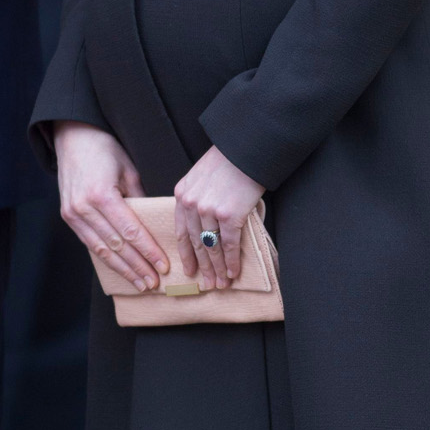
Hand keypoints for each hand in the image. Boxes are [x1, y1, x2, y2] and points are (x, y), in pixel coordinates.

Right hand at [54, 121, 168, 290]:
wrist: (72, 137)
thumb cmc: (105, 149)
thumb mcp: (128, 169)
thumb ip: (139, 198)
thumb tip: (152, 222)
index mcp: (101, 195)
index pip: (130, 231)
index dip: (147, 251)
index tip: (162, 265)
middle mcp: (84, 208)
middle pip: (116, 246)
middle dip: (137, 266)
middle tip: (155, 283)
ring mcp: (73, 214)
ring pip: (101, 250)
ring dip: (123, 269)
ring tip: (140, 284)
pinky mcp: (68, 216)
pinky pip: (89, 243)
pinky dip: (106, 259)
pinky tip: (120, 269)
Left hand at [174, 145, 264, 289]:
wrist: (247, 146)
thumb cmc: (230, 158)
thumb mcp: (203, 176)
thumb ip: (199, 197)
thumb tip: (209, 224)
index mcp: (182, 193)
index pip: (182, 231)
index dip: (186, 254)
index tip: (189, 270)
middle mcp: (191, 203)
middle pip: (196, 243)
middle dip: (203, 266)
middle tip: (207, 283)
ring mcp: (209, 210)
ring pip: (212, 248)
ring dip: (217, 268)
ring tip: (221, 283)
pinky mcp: (229, 215)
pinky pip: (229, 244)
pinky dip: (232, 261)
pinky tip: (233, 272)